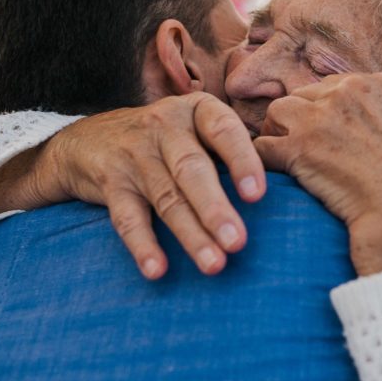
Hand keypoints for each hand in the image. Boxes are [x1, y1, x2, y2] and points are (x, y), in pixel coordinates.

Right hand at [0, 93, 265, 278]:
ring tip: (214, 265)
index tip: (258, 195)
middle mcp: (165, 126)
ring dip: (190, 234)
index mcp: (198, 110)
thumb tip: (290, 189)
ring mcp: (135, 154)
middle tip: (239, 243)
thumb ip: (233, 150)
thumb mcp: (199, 128)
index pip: (224, 130)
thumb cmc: (170, 140)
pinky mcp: (111, 182)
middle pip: (192, 170)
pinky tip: (158, 270)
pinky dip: (143, 245)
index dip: (242, 161)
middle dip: (215, 209)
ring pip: (166, 198)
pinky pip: (127, 217)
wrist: (91, 140)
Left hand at [254, 73, 381, 275]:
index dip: (326, 112)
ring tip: (289, 162)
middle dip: (301, 122)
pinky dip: (265, 162)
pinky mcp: (300, 147)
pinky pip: (262, 146)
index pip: (334, 87)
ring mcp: (321, 117)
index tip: (329, 137)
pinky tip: (277, 177)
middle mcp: (348, 92)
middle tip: (306, 152)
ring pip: (277, 112)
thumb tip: (361, 126)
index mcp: (378, 85)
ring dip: (279, 135)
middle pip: (304, 96)